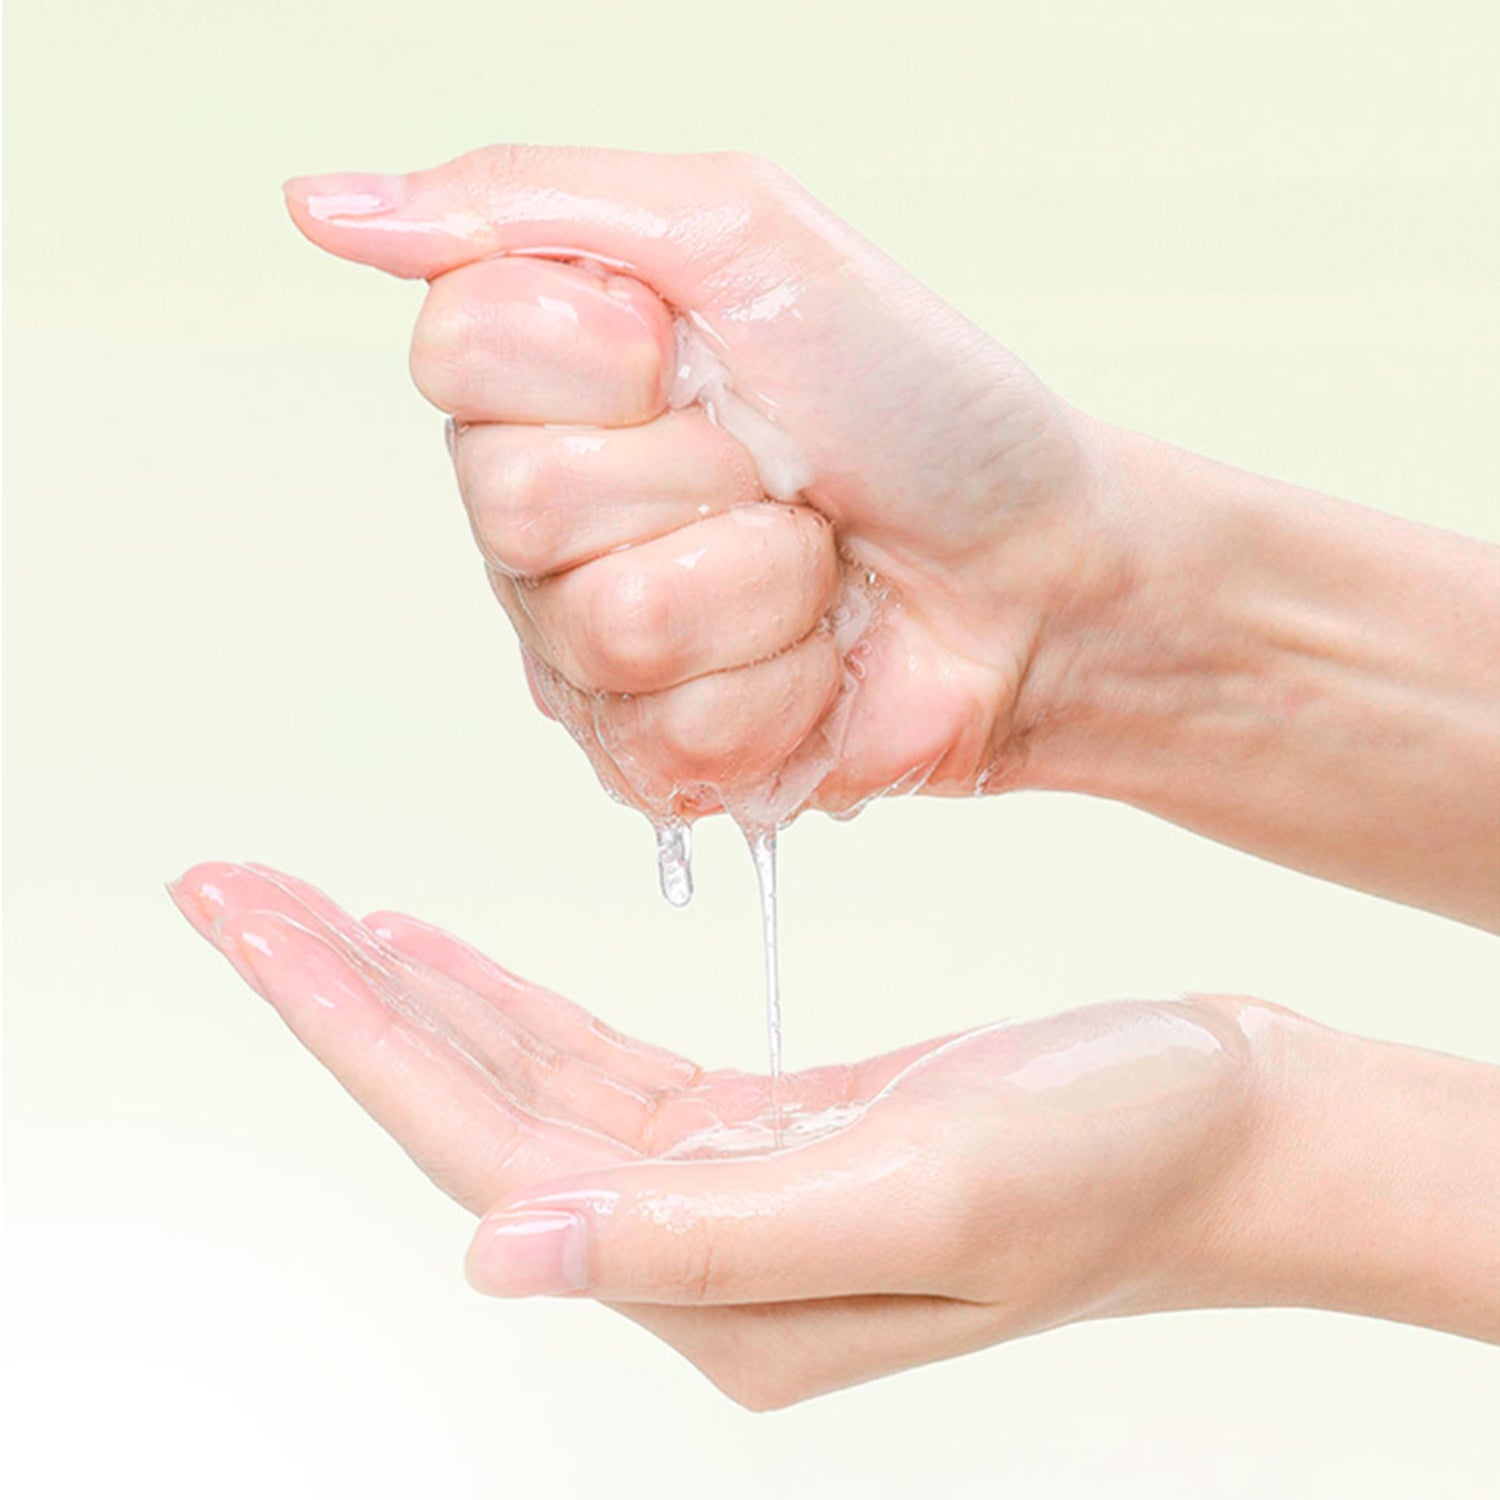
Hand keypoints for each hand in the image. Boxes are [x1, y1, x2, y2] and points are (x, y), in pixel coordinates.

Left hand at [169, 860, 1270, 1406]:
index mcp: (717, 1292)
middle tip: (228, 891)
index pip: (486, 1151)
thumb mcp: (932, 1190)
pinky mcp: (760, 1132)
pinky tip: (439, 955)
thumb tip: (505, 1253)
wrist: (1228, 1124)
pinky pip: (593, 1069)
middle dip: (340, 997)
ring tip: (304, 911)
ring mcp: (721, 1193)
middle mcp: (696, 1257)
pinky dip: (507, 1003)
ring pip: (519, 1083)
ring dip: (409, 993)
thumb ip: (713, 1234)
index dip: (357, 1034)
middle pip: (472, 1112)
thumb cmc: (1116, 1155)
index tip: (253, 924)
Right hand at [283, 148, 1112, 818]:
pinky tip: (816, 659)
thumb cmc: (922, 406)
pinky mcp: (645, 756)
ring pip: (607, 625)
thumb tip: (321, 203)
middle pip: (520, 504)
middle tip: (784, 472)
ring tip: (813, 567)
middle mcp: (539, 521)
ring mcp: (584, 651)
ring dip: (762, 586)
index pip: (456, 354)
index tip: (703, 353)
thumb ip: (531, 204)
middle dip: (705, 477)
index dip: (603, 355)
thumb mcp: (748, 234)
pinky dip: (783, 686)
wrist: (1034, 571)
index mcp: (546, 382)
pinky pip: (665, 731)